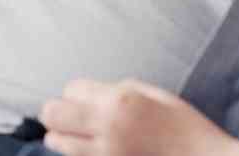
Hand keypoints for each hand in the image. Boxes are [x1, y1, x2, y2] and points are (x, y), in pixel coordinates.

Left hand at [41, 79, 238, 155]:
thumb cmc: (186, 127)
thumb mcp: (155, 95)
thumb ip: (118, 90)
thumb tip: (89, 94)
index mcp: (120, 101)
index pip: (70, 89)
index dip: (77, 93)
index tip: (87, 100)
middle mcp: (107, 127)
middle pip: (52, 114)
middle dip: (57, 113)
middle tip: (71, 118)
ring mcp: (106, 155)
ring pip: (57, 143)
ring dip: (63, 137)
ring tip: (82, 137)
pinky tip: (96, 151)